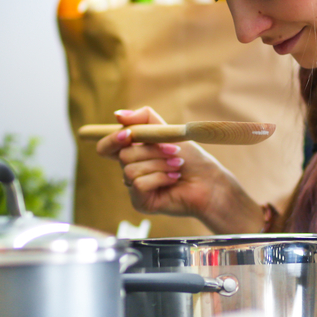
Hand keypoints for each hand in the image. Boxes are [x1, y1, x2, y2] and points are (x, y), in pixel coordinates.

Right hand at [94, 106, 266, 233]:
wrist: (209, 182)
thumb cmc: (191, 158)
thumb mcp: (167, 131)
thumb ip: (144, 119)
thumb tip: (118, 115)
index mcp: (132, 152)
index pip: (106, 147)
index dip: (112, 139)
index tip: (128, 134)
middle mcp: (130, 170)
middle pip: (123, 155)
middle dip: (151, 150)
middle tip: (174, 151)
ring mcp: (134, 187)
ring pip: (131, 170)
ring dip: (159, 164)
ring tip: (177, 166)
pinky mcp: (141, 202)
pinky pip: (139, 184)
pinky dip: (160, 178)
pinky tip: (173, 179)